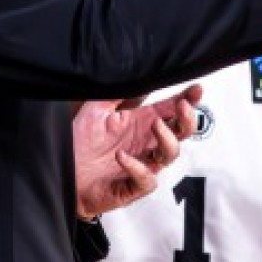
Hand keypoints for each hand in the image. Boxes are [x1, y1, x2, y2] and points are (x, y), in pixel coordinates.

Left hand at [73, 84, 201, 218]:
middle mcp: (145, 144)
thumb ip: (116, 93)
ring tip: (154, 125)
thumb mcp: (95, 111)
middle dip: (187, 119)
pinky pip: (146, 179)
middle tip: (182, 106)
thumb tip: (135, 75)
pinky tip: (122, 157)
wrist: (65, 174)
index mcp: (140, 124)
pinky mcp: (133, 186)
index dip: (186, 99)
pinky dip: (137, 167)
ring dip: (167, 139)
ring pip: (170, 155)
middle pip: (180, 133)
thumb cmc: (80, 144)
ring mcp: (142, 165)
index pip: (170, 110)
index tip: (196, 89)